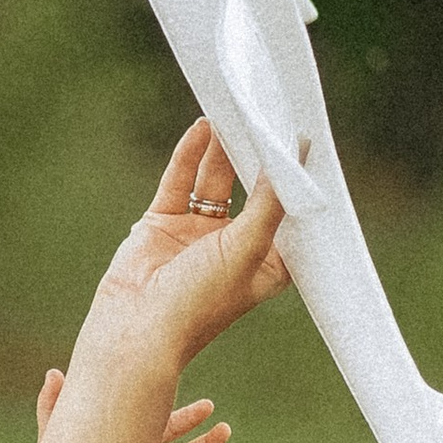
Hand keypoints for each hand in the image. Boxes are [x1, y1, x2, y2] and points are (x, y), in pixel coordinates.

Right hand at [87, 122, 291, 378]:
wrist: (135, 328)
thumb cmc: (200, 303)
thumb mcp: (248, 249)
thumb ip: (268, 203)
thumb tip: (289, 160)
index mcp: (265, 263)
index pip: (287, 213)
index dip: (295, 182)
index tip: (307, 144)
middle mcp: (234, 246)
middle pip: (251, 190)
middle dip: (258, 158)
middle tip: (270, 118)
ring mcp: (197, 233)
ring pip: (214, 181)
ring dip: (223, 150)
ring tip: (235, 114)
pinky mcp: (164, 222)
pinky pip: (180, 181)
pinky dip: (190, 155)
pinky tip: (202, 128)